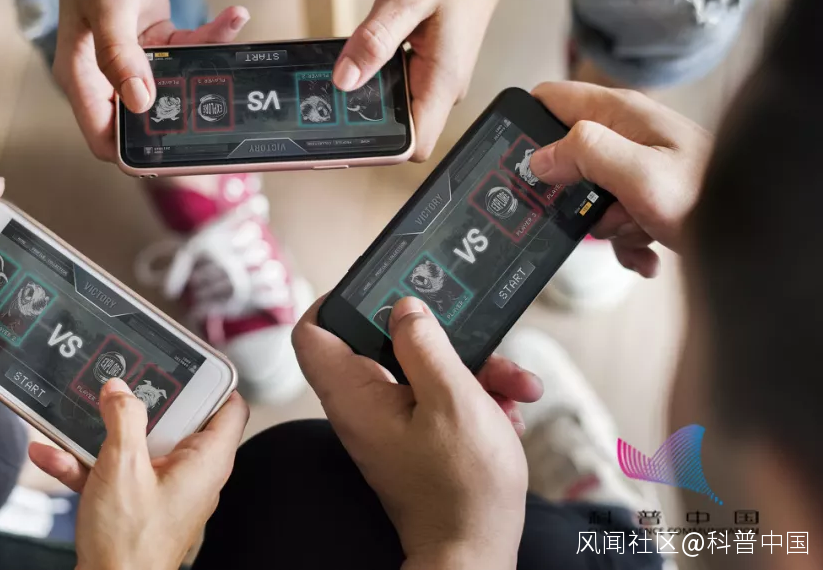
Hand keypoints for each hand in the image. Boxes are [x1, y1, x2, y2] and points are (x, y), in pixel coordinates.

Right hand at [29, 381, 248, 569]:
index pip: (230, 406)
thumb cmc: (129, 544)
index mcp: (206, 460)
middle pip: (177, 419)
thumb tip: (120, 390)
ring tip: (76, 414)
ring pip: (139, 445)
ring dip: (103, 432)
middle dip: (143, 400)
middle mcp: (192, 474)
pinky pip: (117, 472)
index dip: (211, 379)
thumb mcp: (123, 465)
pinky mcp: (139, 506)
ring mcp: (165, 490)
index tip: (183, 360)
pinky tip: (51, 454)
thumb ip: (124, 418)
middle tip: (121, 379)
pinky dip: (87, 463)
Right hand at [49, 0, 247, 160]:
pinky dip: (212, 39)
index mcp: (81, 77)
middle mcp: (105, 74)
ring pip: (175, 88)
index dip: (137, 154)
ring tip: (230, 34)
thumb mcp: (109, 5)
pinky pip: (188, 53)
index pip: (105, 138)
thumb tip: (141, 103)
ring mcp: (132, 59)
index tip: (176, 155)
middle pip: (145, 120)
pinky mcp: (155, 40)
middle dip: (184, 116)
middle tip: (221, 106)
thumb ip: (121, 56)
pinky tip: (233, 16)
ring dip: (206, 70)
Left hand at [294, 297, 531, 567]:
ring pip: (423, 368)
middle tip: (469, 330)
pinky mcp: (418, 435)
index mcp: (355, 395)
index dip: (339, 299)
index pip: (313, 332)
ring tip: (513, 384)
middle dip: (437, 334)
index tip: (380, 283)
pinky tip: (509, 410)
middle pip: (382, 342)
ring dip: (472, 368)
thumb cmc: (462, 488)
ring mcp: (392, 421)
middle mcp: (365, 406)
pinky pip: (440, 397)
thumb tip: (404, 308)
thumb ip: (425, 346)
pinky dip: (475, 397)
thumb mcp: (452, 400)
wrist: (476, 551)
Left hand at [333, 0, 506, 161]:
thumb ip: (373, 40)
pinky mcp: (431, 67)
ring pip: (399, 109)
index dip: (383, 147)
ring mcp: (439, 79)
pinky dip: (379, 76)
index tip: (348, 133)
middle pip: (403, 131)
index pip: (416, 146)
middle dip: (368, 120)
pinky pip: (401, 86)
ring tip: (350, 68)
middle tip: (336, 97)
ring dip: (372, 95)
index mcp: (443, 81)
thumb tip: (344, 80)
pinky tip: (366, 54)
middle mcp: (444, 88)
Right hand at [529, 81, 713, 276]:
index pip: (550, 99)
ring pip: (590, 194)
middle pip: (566, 156)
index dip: (527, 127)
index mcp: (620, 114)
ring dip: (605, 223)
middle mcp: (628, 133)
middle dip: (570, 192)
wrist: (758, 233)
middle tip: (593, 208)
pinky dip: (626, 241)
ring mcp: (639, 165)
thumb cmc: (709, 199)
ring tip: (637, 228)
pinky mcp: (648, 195)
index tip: (518, 163)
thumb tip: (540, 157)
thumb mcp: (637, 174)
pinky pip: (616, 218)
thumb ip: (585, 153)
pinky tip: (646, 252)